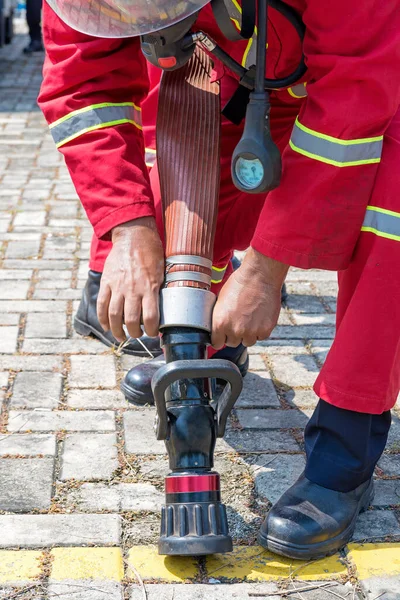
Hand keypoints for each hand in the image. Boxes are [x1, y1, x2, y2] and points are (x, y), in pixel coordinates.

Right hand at [97, 217, 163, 341]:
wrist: (134, 235)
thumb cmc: (151, 252)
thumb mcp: (162, 271)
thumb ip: (158, 290)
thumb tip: (162, 308)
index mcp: (149, 287)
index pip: (150, 317)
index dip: (151, 330)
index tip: (152, 333)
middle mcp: (133, 289)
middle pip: (131, 320)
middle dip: (134, 333)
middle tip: (137, 335)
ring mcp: (117, 286)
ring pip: (114, 315)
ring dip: (117, 330)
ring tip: (121, 336)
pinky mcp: (106, 282)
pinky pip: (101, 304)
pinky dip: (102, 318)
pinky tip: (106, 325)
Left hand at [211, 248, 288, 348]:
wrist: (259, 276)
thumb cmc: (239, 283)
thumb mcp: (220, 299)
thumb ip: (219, 317)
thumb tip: (217, 327)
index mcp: (220, 323)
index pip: (216, 343)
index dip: (220, 338)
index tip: (223, 335)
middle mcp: (235, 330)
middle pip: (232, 343)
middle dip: (234, 334)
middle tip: (239, 321)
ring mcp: (251, 332)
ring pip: (247, 341)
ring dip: (248, 334)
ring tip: (250, 318)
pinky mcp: (265, 330)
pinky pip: (260, 336)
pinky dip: (260, 330)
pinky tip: (259, 317)